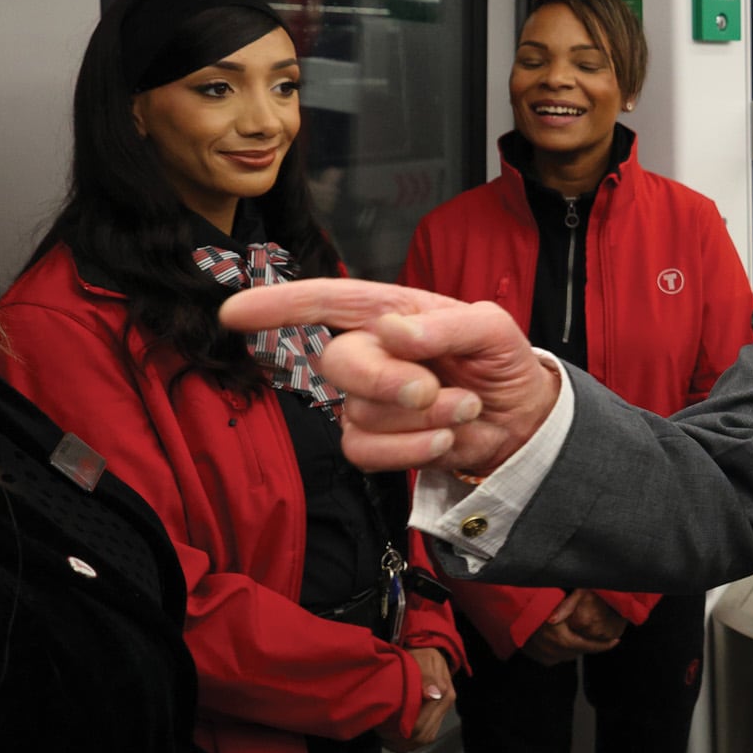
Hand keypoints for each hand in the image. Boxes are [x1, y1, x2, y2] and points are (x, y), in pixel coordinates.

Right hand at [218, 280, 558, 475]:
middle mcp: (370, 351)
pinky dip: (412, 448)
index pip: (326, 301)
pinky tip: (447, 438)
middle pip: (337, 362)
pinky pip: (367, 450)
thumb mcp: (492, 329)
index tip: (234, 313)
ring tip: (464, 407)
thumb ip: (446, 326)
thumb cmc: (499, 360)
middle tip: (431, 387)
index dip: (279, 305)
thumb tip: (390, 331)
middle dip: (384, 379)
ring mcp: (366, 399)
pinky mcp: (373, 441)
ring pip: (360, 413)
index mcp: (390, 311)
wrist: (519, 418)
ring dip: (422, 416)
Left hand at [377, 647, 455, 752]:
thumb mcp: (422, 660)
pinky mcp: (437, 712)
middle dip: (402, 741)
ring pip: (426, 738)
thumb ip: (428, 677)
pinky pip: (427, 733)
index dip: (402, 732)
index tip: (384, 732)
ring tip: (388, 741)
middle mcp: (445, 704)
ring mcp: (442, 709)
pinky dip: (412, 743)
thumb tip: (433, 693)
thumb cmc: (422, 654)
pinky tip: (400, 749)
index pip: (422, 725)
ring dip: (407, 744)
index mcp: (443, 695)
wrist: (429, 648)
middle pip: (424, 736)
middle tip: (383, 738)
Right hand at [523, 589, 622, 665]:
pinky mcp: (536, 656)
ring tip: (576, 633)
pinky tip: (561, 637)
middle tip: (595, 634)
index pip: (590, 646)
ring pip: (568, 655)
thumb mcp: (559, 601)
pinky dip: (561, 649)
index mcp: (563, 640)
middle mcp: (554, 652)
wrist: (511, 610)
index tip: (616, 641)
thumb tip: (592, 613)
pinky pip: (555, 656)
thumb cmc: (536, 602)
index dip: (604, 645)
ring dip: (574, 646)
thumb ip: (573, 609)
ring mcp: (544, 656)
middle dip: (588, 644)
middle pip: (579, 652)